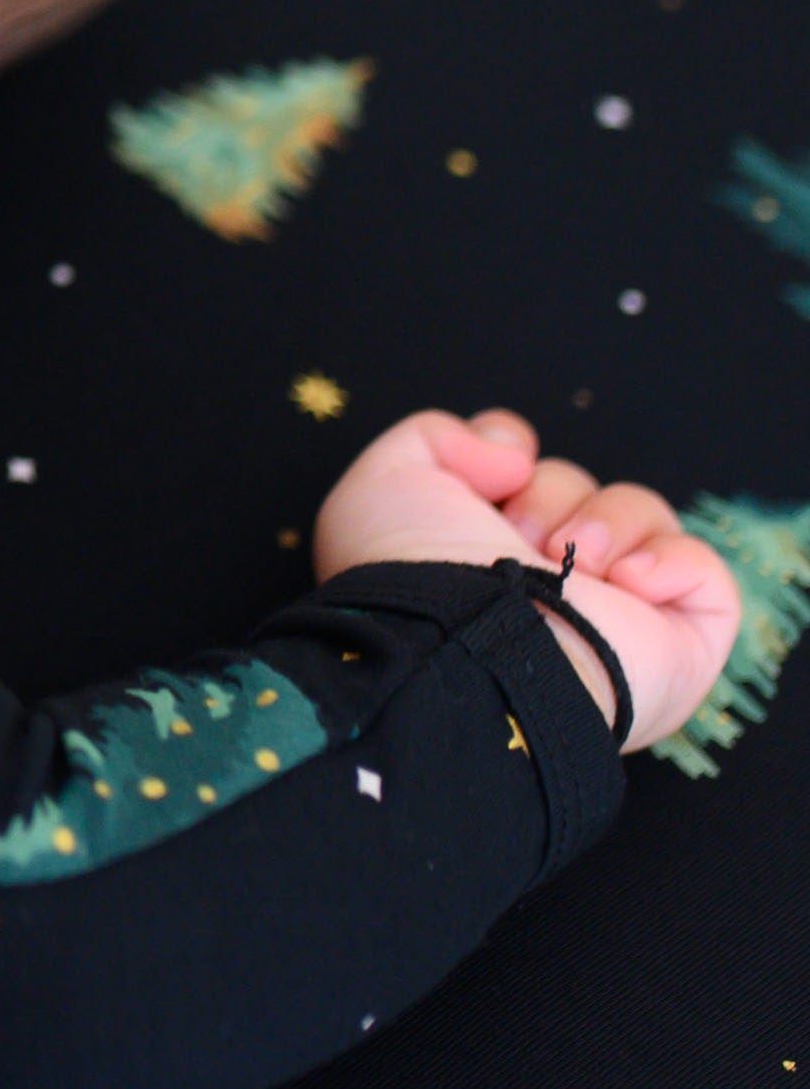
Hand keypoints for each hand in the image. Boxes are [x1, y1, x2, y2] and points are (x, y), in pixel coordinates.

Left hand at [311, 408, 739, 754]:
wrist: (470, 651)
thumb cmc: (417, 574)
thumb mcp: (386, 482)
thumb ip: (437, 437)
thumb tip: (514, 454)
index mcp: (481, 553)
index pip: (524, 471)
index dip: (511, 452)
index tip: (497, 471)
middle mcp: (548, 583)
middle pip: (576, 484)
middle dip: (546, 496)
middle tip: (517, 538)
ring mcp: (618, 614)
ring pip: (640, 512)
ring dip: (600, 523)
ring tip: (566, 564)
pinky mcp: (680, 644)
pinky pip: (703, 570)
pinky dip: (667, 561)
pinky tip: (623, 584)